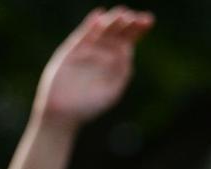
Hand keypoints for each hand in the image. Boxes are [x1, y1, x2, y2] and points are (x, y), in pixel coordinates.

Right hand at [33, 6, 153, 129]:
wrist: (63, 113)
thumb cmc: (89, 106)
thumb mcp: (111, 92)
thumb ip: (122, 73)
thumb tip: (129, 50)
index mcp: (115, 60)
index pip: (129, 39)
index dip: (138, 28)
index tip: (148, 21)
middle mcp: (102, 51)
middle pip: (118, 31)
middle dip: (128, 22)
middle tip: (134, 17)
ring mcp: (87, 49)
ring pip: (102, 29)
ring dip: (112, 21)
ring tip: (121, 14)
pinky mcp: (72, 50)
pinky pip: (82, 34)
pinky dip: (90, 25)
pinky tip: (99, 16)